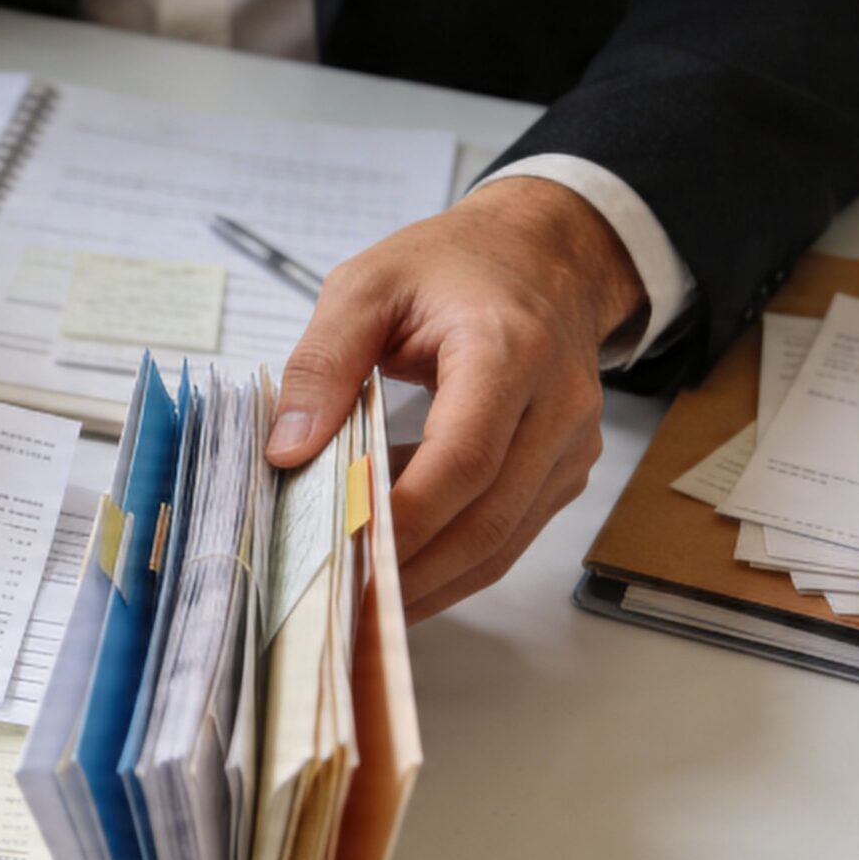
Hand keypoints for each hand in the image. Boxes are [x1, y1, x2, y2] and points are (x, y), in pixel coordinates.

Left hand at [265, 177, 646, 620]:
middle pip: (487, 518)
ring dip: (432, 580)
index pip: (463, 458)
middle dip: (412, 571)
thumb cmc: (453, 265)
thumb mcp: (367, 286)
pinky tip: (395, 569)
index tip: (342, 550)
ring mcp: (571, 445)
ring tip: (359, 607)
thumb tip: (288, 450)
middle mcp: (557, 407)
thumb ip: (321, 362)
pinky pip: (509, 532)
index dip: (403, 516)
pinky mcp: (564, 469)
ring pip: (502, 541)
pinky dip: (453, 560)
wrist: (545, 252)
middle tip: (341, 606)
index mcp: (510, 351)